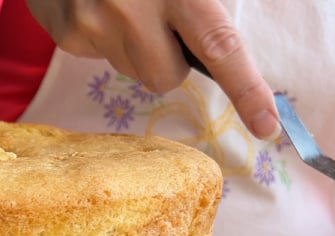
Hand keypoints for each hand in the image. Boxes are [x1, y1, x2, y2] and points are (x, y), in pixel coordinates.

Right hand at [25, 0, 278, 138]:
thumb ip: (205, 3)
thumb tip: (224, 44)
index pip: (220, 46)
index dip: (247, 89)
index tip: (267, 125)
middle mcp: (135, 10)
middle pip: (166, 77)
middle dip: (169, 61)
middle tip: (159, 22)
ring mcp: (94, 24)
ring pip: (131, 70)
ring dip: (134, 46)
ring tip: (122, 5)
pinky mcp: (67, 34)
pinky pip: (99, 57)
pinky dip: (103, 37)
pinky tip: (95, 4)